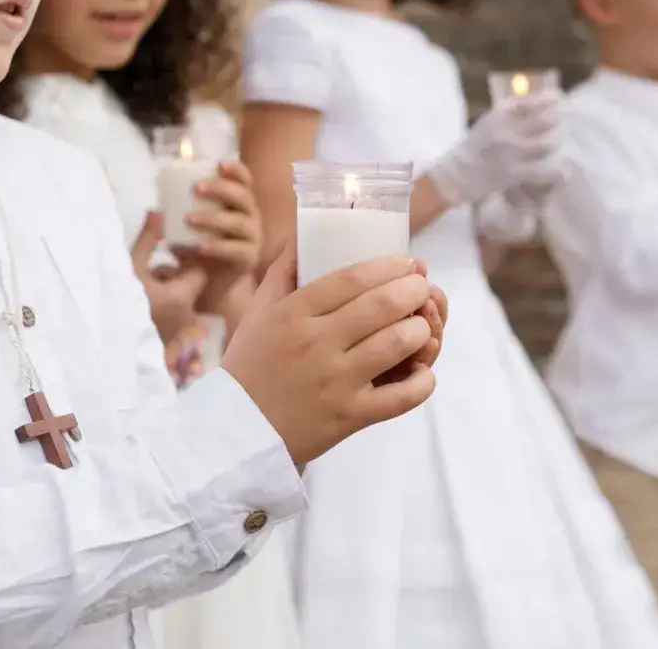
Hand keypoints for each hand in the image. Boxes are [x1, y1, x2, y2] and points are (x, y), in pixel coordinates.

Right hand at [131, 213, 207, 342]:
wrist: (105, 343)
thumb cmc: (118, 302)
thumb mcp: (131, 267)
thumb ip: (147, 240)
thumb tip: (157, 212)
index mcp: (181, 296)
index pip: (200, 270)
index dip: (189, 258)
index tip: (173, 250)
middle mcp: (184, 315)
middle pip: (189, 286)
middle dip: (172, 274)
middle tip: (152, 267)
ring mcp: (175, 330)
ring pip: (178, 300)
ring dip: (165, 290)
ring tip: (143, 285)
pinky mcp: (165, 340)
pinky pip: (170, 315)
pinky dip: (161, 305)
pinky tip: (142, 301)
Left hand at [179, 160, 261, 311]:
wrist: (211, 285)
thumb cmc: (199, 249)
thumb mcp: (188, 229)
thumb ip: (176, 218)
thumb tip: (153, 210)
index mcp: (238, 203)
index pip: (244, 181)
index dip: (236, 170)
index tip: (218, 164)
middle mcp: (250, 217)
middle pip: (243, 197)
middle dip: (221, 189)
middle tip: (196, 189)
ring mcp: (253, 238)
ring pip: (238, 222)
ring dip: (213, 218)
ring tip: (189, 219)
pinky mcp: (248, 259)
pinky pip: (235, 250)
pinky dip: (217, 247)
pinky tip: (200, 246)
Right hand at [224, 243, 439, 464]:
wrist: (235, 430)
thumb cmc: (250, 365)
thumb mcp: (258, 311)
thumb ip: (284, 270)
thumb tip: (304, 228)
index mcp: (294, 314)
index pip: (352, 278)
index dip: (388, 266)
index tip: (408, 263)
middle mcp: (316, 344)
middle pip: (381, 307)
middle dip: (413, 291)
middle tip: (422, 289)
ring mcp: (336, 382)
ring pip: (396, 345)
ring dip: (420, 330)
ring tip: (422, 325)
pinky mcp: (349, 416)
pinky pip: (400, 397)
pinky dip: (421, 382)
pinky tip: (422, 371)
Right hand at [426, 90, 564, 205]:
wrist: (454, 175)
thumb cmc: (474, 149)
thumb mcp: (488, 123)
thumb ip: (509, 114)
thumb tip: (538, 103)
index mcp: (497, 114)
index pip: (530, 101)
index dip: (549, 98)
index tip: (559, 98)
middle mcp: (504, 130)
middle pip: (543, 120)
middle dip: (558, 119)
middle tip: (564, 120)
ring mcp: (509, 152)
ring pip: (546, 144)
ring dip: (557, 142)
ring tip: (560, 141)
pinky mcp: (512, 173)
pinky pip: (542, 169)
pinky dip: (555, 169)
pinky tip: (561, 168)